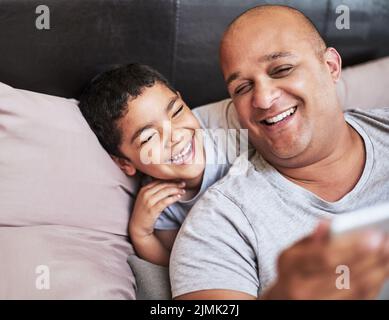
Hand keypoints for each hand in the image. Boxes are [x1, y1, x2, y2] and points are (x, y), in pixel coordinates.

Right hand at [129, 180, 184, 239]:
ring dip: (176, 190)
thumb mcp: (145, 199)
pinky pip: (165, 201)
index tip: (178, 180)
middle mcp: (145, 194)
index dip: (169, 180)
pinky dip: (173, 198)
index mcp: (143, 189)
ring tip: (183, 191)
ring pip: (165, 192)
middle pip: (163, 185)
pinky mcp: (152, 209)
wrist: (138, 226)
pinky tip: (179, 197)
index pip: (159, 181)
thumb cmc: (144, 213)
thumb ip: (153, 192)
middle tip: (183, 184)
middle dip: (174, 184)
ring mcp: (148, 201)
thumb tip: (166, 186)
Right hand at [263, 220, 388, 298]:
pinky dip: (374, 285)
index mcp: (290, 266)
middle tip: (385, 243)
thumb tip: (328, 224)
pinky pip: (359, 300)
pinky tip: (381, 271)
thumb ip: (311, 238)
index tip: (374, 237)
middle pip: (344, 275)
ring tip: (387, 255)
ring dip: (377, 272)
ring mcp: (315, 304)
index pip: (324, 257)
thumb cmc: (291, 271)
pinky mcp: (330, 311)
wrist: (284, 299)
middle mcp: (300, 289)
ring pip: (355, 290)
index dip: (352, 248)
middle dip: (370, 258)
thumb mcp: (293, 251)